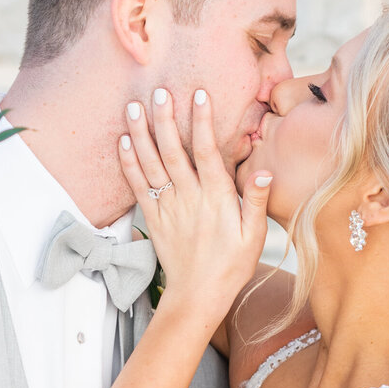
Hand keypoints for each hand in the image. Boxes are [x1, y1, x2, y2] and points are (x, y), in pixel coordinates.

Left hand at [120, 88, 270, 328]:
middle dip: (164, 119)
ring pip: (151, 164)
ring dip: (141, 133)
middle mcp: (189, 198)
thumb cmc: (231, 267)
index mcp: (217, 198)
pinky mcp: (153, 218)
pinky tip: (123, 141)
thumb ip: (257, 202)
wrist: (198, 296)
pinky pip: (138, 186)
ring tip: (132, 106)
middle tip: (158, 91)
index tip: (198, 95)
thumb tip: (264, 173)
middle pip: (173, 151)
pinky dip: (129, 163)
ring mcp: (168, 207)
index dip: (202, 122)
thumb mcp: (255, 237)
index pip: (207, 152)